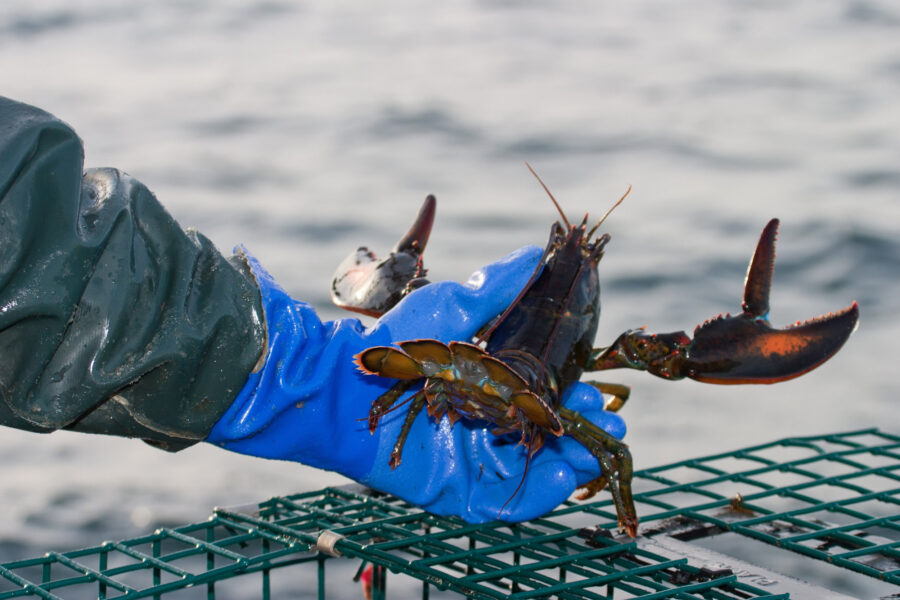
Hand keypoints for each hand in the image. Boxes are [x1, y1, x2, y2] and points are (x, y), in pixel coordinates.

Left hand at [206, 246, 625, 521]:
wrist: (342, 381)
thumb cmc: (395, 341)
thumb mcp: (453, 306)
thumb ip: (496, 287)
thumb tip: (534, 252)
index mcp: (485, 385)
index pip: (540, 397)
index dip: (571, 396)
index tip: (596, 390)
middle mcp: (482, 424)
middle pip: (541, 437)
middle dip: (577, 431)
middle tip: (605, 422)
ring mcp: (469, 458)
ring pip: (530, 470)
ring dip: (568, 465)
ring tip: (592, 454)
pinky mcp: (454, 489)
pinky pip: (502, 501)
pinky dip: (536, 495)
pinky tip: (564, 478)